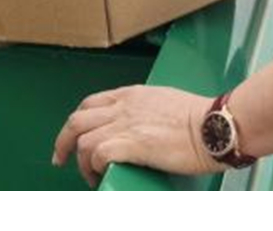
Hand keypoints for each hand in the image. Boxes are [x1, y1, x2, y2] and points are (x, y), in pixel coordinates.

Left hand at [54, 84, 214, 184]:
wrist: (212, 125)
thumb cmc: (198, 117)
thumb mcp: (163, 102)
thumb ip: (144, 111)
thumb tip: (138, 128)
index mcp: (131, 94)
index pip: (90, 104)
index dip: (76, 123)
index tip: (71, 139)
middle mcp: (123, 106)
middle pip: (77, 119)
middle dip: (63, 141)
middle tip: (60, 159)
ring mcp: (126, 123)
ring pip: (82, 139)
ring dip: (81, 162)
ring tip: (90, 176)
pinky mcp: (133, 144)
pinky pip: (98, 153)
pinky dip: (95, 165)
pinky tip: (102, 174)